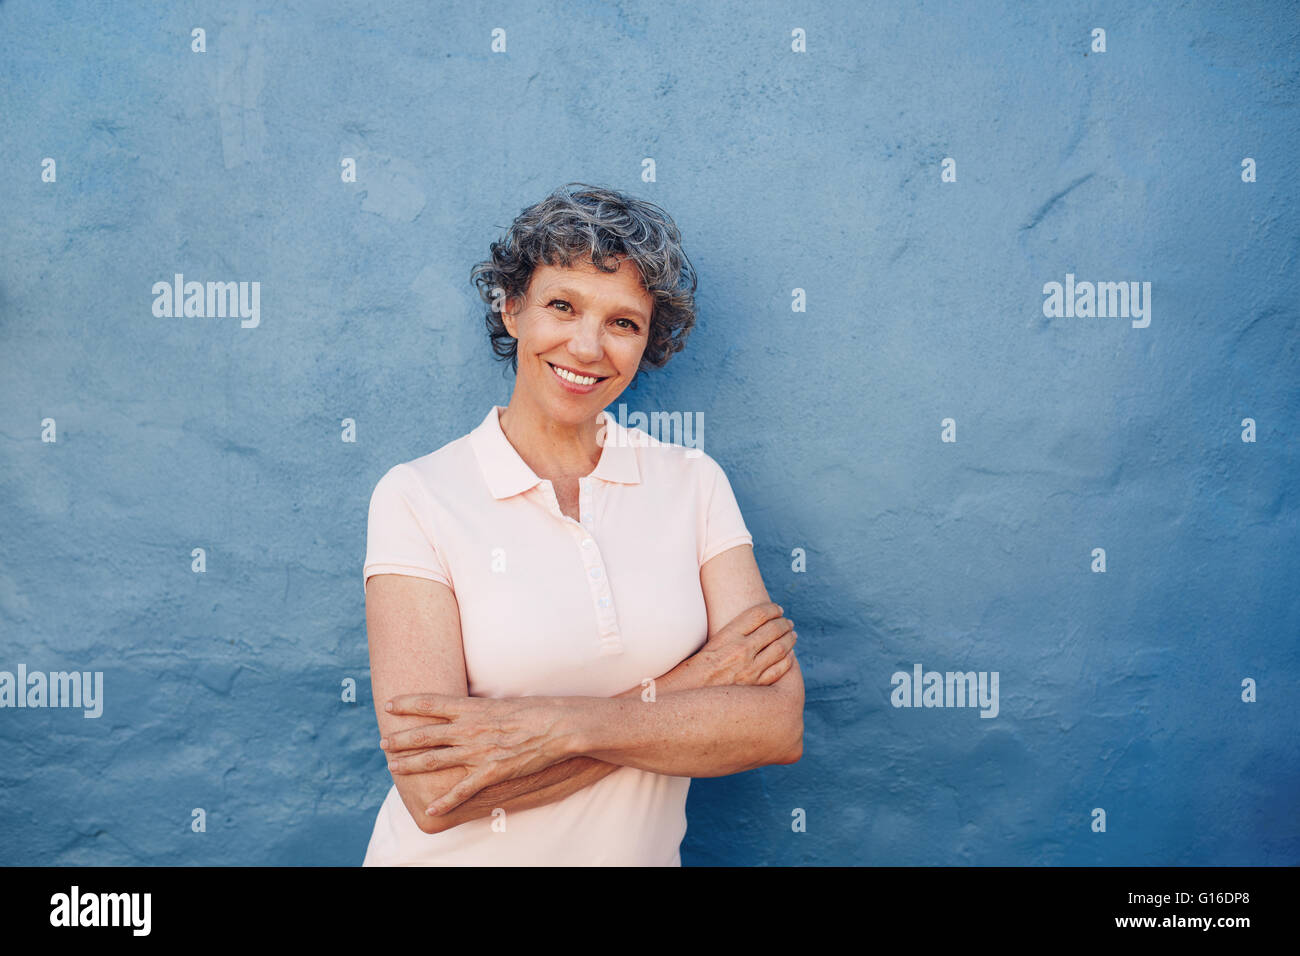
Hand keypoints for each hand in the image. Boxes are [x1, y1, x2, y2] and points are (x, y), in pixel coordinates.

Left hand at [380, 693, 574, 816]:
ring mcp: (477, 751)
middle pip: (425, 734)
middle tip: (383, 742)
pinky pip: (461, 790)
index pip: (431, 702)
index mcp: (471, 708)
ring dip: (411, 764)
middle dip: (401, 739)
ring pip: (434, 760)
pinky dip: (444, 802)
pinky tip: (431, 809)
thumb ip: (480, 710)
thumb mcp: (502, 703)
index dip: (407, 703)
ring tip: (393, 766)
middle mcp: (468, 729)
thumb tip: (466, 711)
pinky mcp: (491, 772)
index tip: (389, 704)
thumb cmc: (535, 710)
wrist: (558, 726)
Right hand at [681, 601, 796, 687]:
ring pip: (781, 649)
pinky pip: (779, 670)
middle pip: (773, 629)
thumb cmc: (688, 672)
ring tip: (792, 635)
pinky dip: (788, 660)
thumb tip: (745, 628)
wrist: (683, 698)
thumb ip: (727, 636)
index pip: (759, 614)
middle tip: (788, 622)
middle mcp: (741, 650)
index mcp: (727, 636)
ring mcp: (750, 670)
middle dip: (784, 624)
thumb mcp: (705, 645)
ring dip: (790, 639)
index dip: (772, 609)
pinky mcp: (755, 687)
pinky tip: (789, 657)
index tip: (777, 609)